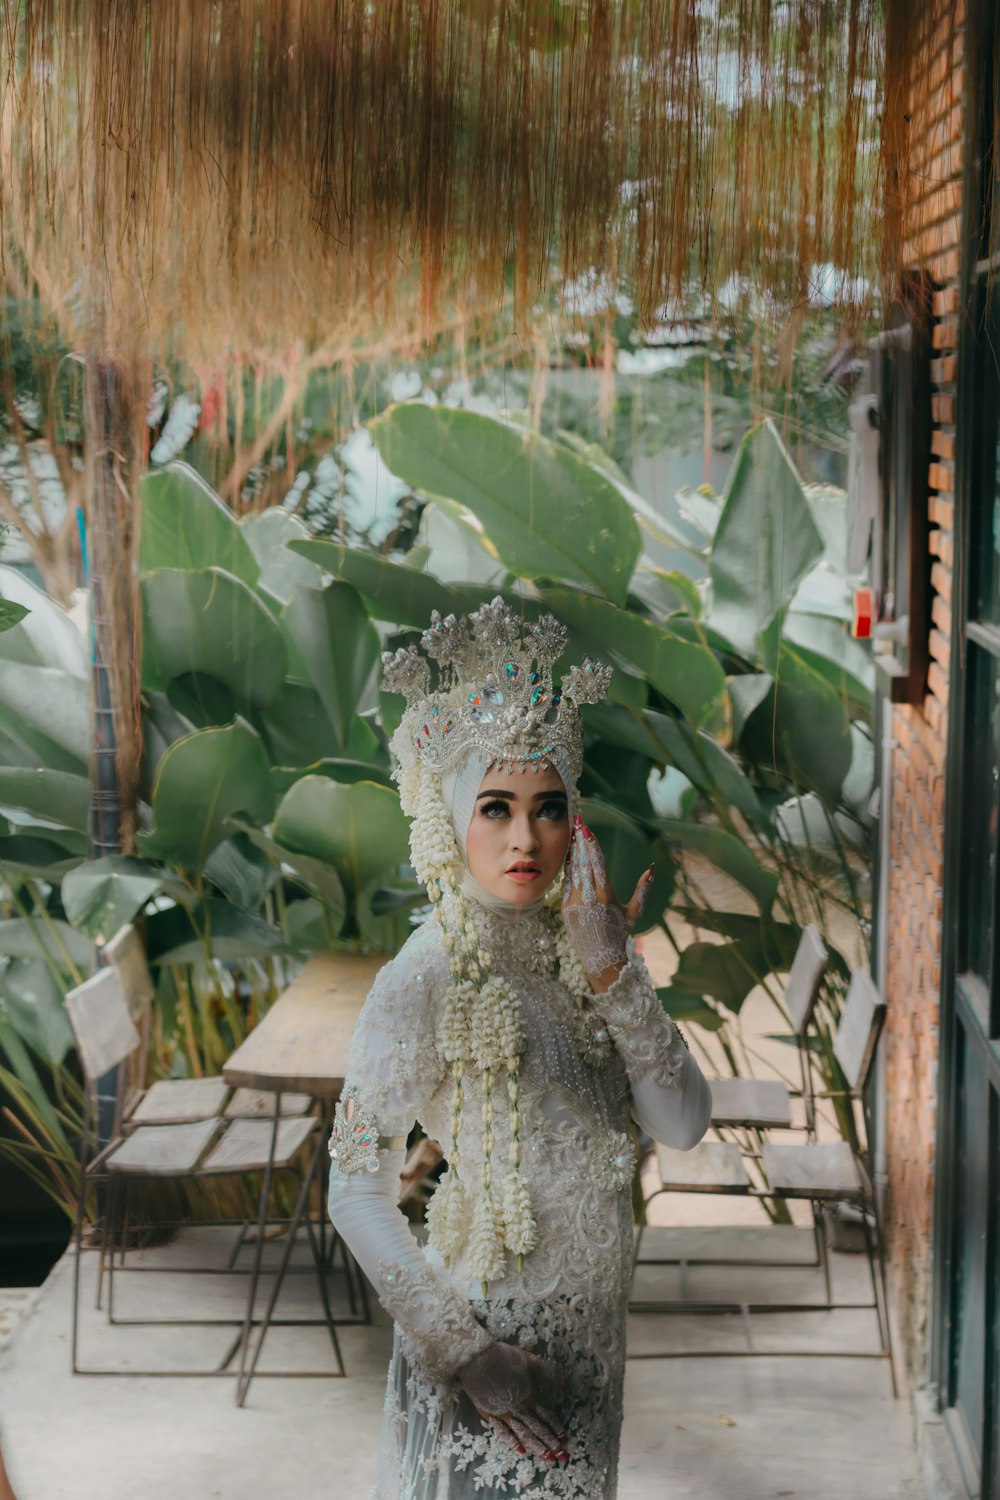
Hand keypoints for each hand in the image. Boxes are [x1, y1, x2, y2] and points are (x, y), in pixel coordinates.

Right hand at [457, 1341, 569, 1462]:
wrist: (479, 1359)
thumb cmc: (505, 1357)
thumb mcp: (531, 1361)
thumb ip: (548, 1375)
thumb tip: (566, 1385)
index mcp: (530, 1395)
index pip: (547, 1415)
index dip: (557, 1428)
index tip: (566, 1440)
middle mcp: (520, 1407)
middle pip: (538, 1428)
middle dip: (551, 1443)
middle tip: (562, 1457)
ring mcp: (505, 1413)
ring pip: (524, 1433)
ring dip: (537, 1447)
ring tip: (547, 1458)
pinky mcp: (491, 1415)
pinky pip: (504, 1432)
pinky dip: (513, 1443)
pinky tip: (522, 1452)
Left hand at [561, 813, 653, 983]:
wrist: (599, 956)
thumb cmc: (620, 933)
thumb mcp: (635, 912)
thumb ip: (644, 889)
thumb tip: (652, 868)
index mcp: (606, 895)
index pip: (597, 864)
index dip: (591, 845)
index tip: (587, 829)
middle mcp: (588, 897)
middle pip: (582, 862)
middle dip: (580, 841)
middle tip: (577, 821)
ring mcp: (574, 902)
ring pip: (572, 870)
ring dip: (573, 851)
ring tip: (573, 833)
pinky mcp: (565, 907)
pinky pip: (566, 883)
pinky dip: (568, 868)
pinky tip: (570, 855)